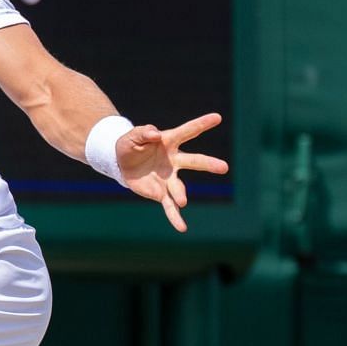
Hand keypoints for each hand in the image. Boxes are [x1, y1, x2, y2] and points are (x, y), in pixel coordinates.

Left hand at [116, 113, 228, 232]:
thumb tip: (154, 133)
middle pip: (194, 161)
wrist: (122, 163)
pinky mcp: (161, 192)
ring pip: (180, 187)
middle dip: (208, 164)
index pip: (188, 131)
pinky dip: (175, 217)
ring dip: (181, 194)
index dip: (202, 124)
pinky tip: (182, 228)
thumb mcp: (132, 136)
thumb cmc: (130, 145)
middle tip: (224, 167)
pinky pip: (170, 206)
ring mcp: (169, 177)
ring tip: (183, 201)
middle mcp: (174, 160)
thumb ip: (143, 132)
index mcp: (169, 141)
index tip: (217, 117)